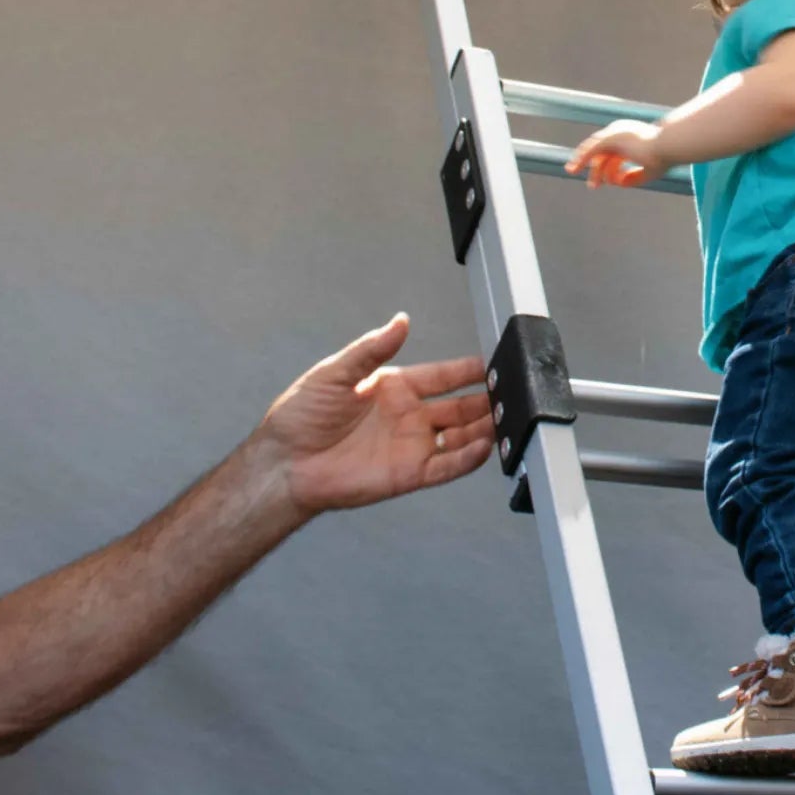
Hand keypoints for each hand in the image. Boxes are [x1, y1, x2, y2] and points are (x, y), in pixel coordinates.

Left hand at [254, 317, 493, 515]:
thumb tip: (401, 320)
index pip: (443, 376)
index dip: (468, 370)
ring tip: (505, 419)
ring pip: (460, 436)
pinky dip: (469, 458)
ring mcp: (412, 446)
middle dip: (486, 400)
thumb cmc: (301, 416)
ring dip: (484, 428)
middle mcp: (409, 416)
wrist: (285, 463)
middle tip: (510, 393)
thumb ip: (371, 349)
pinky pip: (447, 466)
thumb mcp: (335, 372)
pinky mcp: (409, 474)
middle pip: (460, 406)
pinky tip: (485, 446)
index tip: (494, 361)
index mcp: (395, 388)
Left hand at [566, 121, 664, 187]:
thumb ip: (635, 177)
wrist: (669, 146)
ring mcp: (616, 134)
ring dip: (588, 166)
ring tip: (583, 179)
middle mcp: (622, 133)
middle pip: (604, 152)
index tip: (612, 183)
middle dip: (598, 169)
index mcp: (632, 137)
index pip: (615, 153)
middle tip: (593, 186)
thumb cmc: (666, 156)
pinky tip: (574, 168)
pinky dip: (581, 160)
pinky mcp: (611, 138)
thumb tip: (620, 183)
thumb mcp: (650, 171)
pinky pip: (591, 150)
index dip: (611, 168)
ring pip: (595, 151)